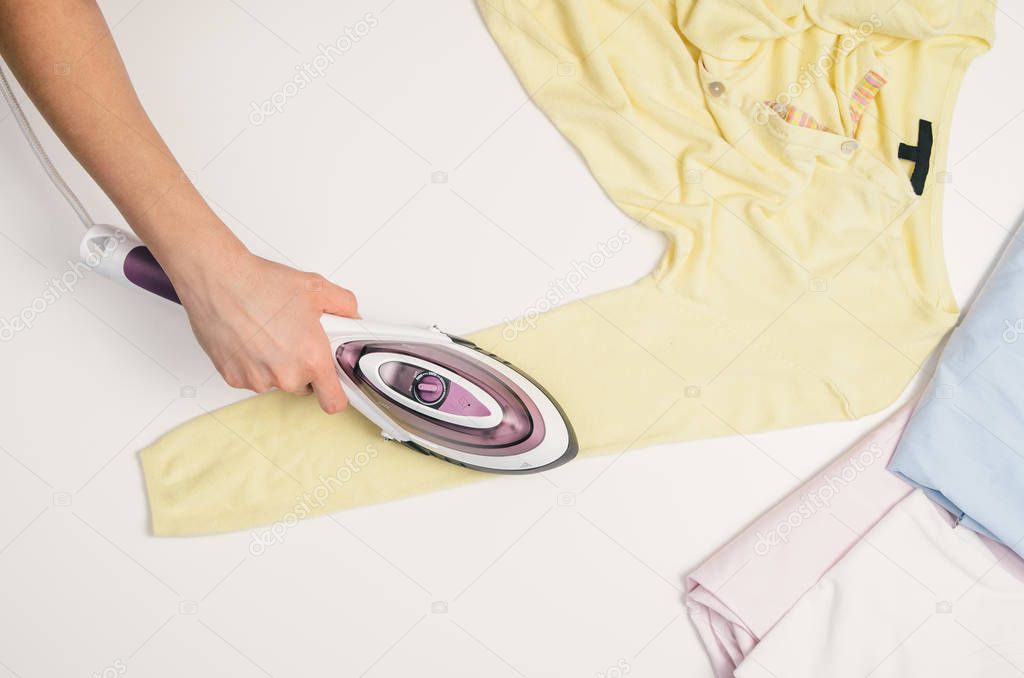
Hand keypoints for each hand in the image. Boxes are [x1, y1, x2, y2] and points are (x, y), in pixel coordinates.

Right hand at [166, 233, 357, 413]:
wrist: (218, 279)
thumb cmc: (261, 284)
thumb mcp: (316, 287)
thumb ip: (344, 306)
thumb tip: (351, 317)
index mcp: (311, 359)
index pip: (334, 402)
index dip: (336, 393)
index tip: (333, 383)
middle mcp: (285, 376)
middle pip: (305, 387)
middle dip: (304, 367)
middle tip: (295, 338)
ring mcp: (257, 380)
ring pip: (277, 382)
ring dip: (277, 365)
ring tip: (269, 333)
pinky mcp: (233, 377)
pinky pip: (253, 377)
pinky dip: (253, 363)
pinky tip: (250, 338)